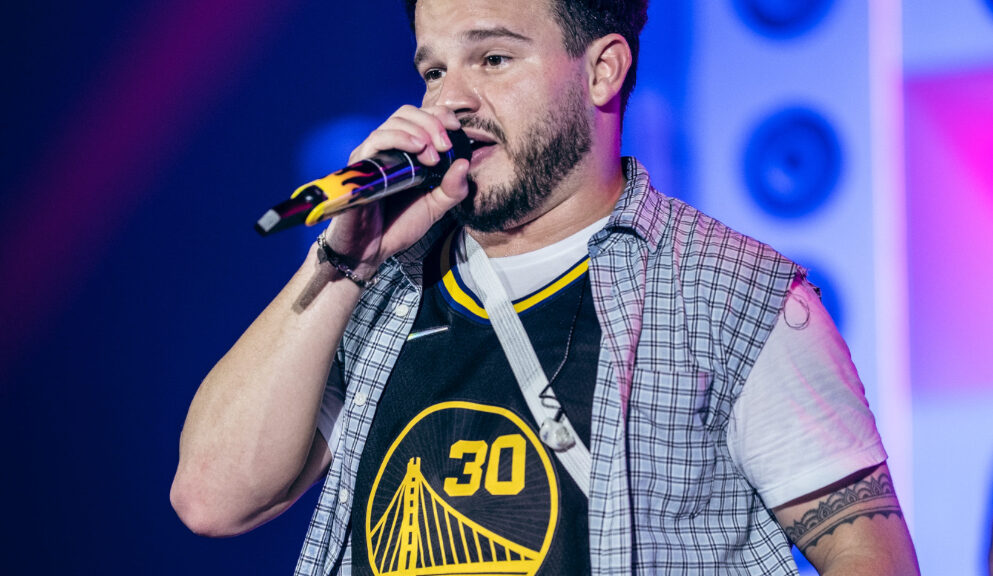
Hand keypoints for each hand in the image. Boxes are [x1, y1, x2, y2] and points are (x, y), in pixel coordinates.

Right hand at [322, 105, 468, 278]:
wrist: (369, 250)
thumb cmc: (397, 226)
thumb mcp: (435, 207)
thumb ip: (453, 189)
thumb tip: (465, 163)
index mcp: (404, 152)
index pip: (420, 118)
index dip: (439, 116)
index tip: (457, 128)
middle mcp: (386, 149)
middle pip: (406, 113)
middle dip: (432, 123)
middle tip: (445, 145)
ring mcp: (372, 155)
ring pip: (393, 122)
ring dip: (419, 131)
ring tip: (433, 154)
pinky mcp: (359, 166)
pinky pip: (376, 140)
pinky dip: (400, 138)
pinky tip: (417, 149)